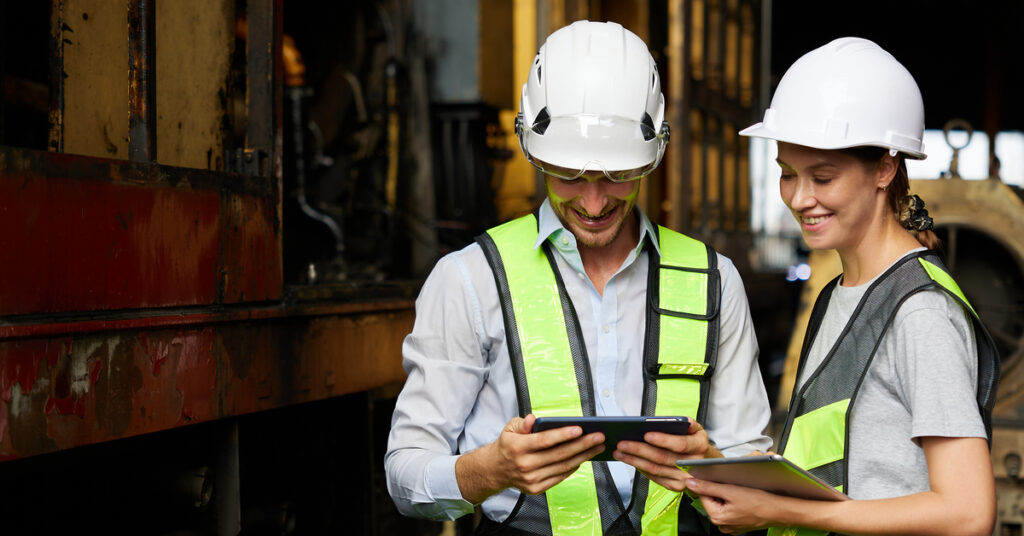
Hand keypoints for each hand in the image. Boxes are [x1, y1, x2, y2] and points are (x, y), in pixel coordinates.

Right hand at [456, 414, 605, 502]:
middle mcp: (524, 465)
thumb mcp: (510, 429)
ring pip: (563, 467)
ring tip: (597, 447)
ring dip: (583, 456)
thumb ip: (523, 423)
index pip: (544, 440)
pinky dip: (573, 467)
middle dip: (582, 445)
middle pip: (559, 455)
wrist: (495, 470)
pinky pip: (560, 477)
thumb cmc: (507, 445)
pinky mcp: (536, 488)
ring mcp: (531, 479)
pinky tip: (584, 458)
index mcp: (517, 447)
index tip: (580, 428)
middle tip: (599, 436)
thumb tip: (534, 419)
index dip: (563, 435)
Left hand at [612, 419, 717, 490]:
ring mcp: (684, 478)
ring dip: (634, 460)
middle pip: (662, 458)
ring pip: (655, 469)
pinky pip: (655, 477)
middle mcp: (693, 465)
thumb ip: (688, 423)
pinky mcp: (676, 487)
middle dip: (639, 450)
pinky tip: (630, 461)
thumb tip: (680, 420)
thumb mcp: (697, 430)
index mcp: (699, 446)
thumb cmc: (696, 443)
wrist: (707, 466)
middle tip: (622, 443)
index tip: (646, 434)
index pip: (681, 444)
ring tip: (620, 451)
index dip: (663, 440)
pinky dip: (640, 469)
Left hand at [685, 477, 786, 534]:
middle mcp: (722, 525)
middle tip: (734, 487)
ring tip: (740, 494)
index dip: (710, 485)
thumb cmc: (759, 502)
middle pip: (712, 500)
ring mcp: (731, 526)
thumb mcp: (730, 490)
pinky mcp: (738, 525)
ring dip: (727, 497)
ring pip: (722, 504)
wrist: (779, 511)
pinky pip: (731, 510)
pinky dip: (734, 503)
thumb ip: (708, 487)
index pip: (703, 496)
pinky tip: (744, 500)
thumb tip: (690, 483)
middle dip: (720, 491)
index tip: (719, 479)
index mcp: (717, 518)